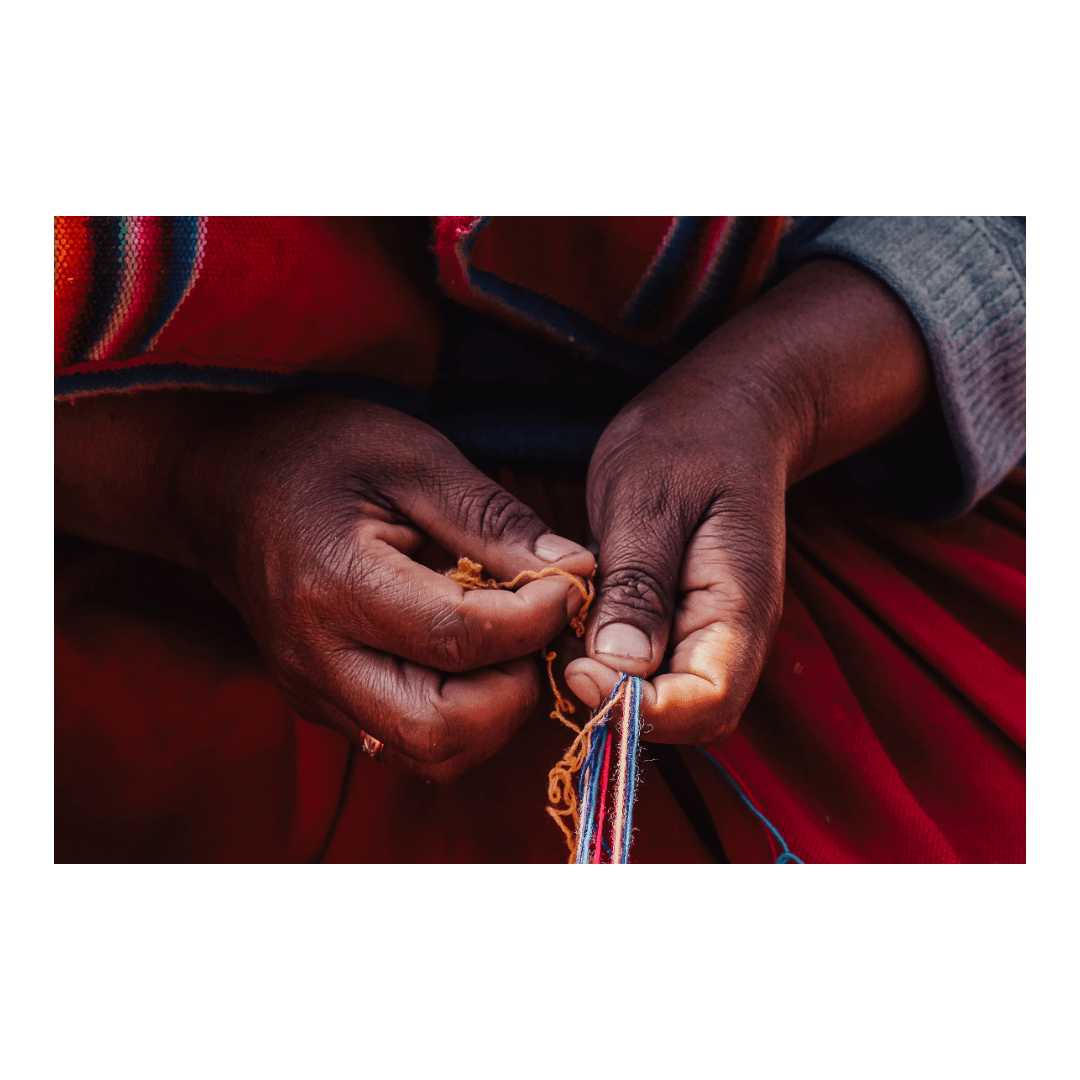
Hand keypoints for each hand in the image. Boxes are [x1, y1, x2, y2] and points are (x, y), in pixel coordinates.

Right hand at [56, 390, 593, 781]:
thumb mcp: (412, 458)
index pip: (456, 639)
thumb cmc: (319, 454)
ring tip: (505, 640)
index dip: (534, 621)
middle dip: (514, 690)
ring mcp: (313, 692)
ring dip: (493, 712)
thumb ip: (493, 521)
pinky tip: (468, 654)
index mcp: (331, 584)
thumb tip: (576, 572)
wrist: (225, 485)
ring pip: (430, 755)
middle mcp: (314, 659)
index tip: (568, 584)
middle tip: (535, 627)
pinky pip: (409, 744)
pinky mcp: (322, 706)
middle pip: (440, 731)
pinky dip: (461, 714)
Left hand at [564, 258, 933, 742]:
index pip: (706, 703)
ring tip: (561, 638)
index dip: (641, 709)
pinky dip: (608, 664)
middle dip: (622, 709)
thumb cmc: (689, 441)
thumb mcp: (649, 499)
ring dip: (611, 688)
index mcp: (739, 606)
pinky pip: (649, 670)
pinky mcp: (682, 625)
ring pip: (666, 702)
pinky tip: (572, 627)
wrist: (726, 413)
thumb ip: (637, 584)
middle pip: (689, 719)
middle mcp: (732, 635)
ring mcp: (710, 633)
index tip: (576, 672)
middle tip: (558, 660)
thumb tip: (618, 669)